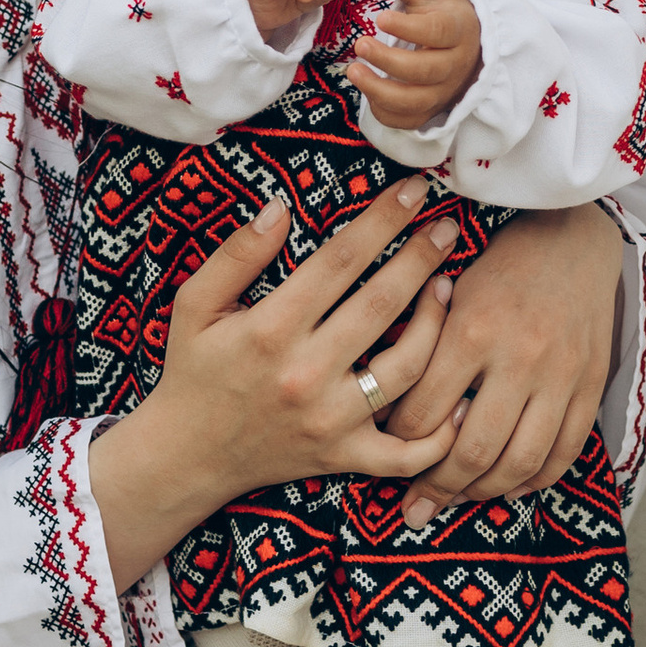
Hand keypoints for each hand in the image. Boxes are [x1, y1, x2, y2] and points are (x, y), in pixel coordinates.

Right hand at [87, 178, 463, 591]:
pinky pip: (406, 452)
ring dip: (436, 324)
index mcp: (269, 329)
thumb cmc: (194, 371)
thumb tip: (279, 207)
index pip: (341, 261)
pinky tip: (460, 397)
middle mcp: (305, 374)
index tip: (415, 190)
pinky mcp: (342, 457)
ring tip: (447, 288)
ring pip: (405, 368)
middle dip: (422, 258)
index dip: (383, 220)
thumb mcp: (194, 305)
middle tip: (448, 228)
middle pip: (382, 304)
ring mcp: (329, 421)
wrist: (185, 456)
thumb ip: (235, 255)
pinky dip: (439, 434)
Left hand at [347, 0, 482, 132]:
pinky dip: (385, 111)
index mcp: (458, 28)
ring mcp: (444, 91)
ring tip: (352, 71)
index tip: (380, 18)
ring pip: (415, 101)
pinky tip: (366, 91)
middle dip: (390, 60)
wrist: (470, 46)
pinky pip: (407, 120)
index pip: (437, 31)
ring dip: (381, 90)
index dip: (409, 28)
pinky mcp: (430, 111)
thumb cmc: (442, 14)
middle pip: (426, 70)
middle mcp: (455, 64)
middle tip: (359, 44)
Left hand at [381, 202, 626, 524]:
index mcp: (472, 332)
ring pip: (520, 461)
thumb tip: (392, 416)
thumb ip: (424, 350)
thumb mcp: (448, 293)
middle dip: (437, 488)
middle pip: (472, 450)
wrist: (569, 236)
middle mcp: (518, 358)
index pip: (425, 414)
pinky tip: (510, 487)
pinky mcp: (591, 384)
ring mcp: (560, 376)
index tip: (387, 453)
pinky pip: (564, 452)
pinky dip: (536, 479)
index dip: (400, 443)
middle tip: (415, 508)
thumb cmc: (496, 266)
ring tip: (458, 501)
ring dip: (484, 492)